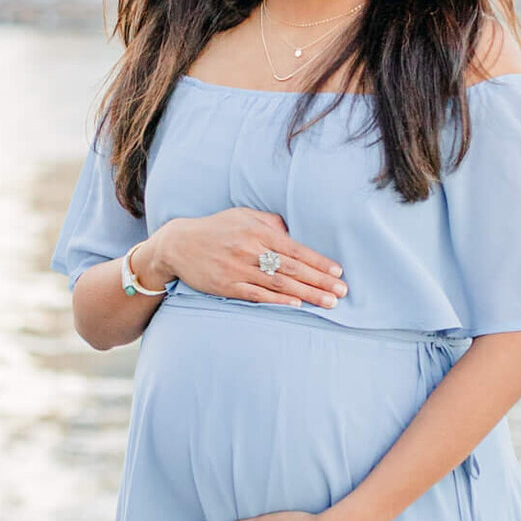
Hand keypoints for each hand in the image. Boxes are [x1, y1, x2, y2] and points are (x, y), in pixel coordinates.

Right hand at [144, 210, 345, 308]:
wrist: (178, 244)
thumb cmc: (216, 229)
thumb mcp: (243, 216)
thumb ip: (271, 223)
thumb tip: (294, 234)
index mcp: (258, 231)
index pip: (296, 249)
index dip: (319, 261)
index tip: (338, 272)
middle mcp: (250, 249)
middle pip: (293, 269)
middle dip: (320, 281)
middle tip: (342, 291)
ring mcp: (238, 269)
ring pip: (279, 284)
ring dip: (307, 294)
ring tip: (328, 302)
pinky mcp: (227, 286)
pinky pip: (257, 295)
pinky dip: (278, 301)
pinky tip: (296, 305)